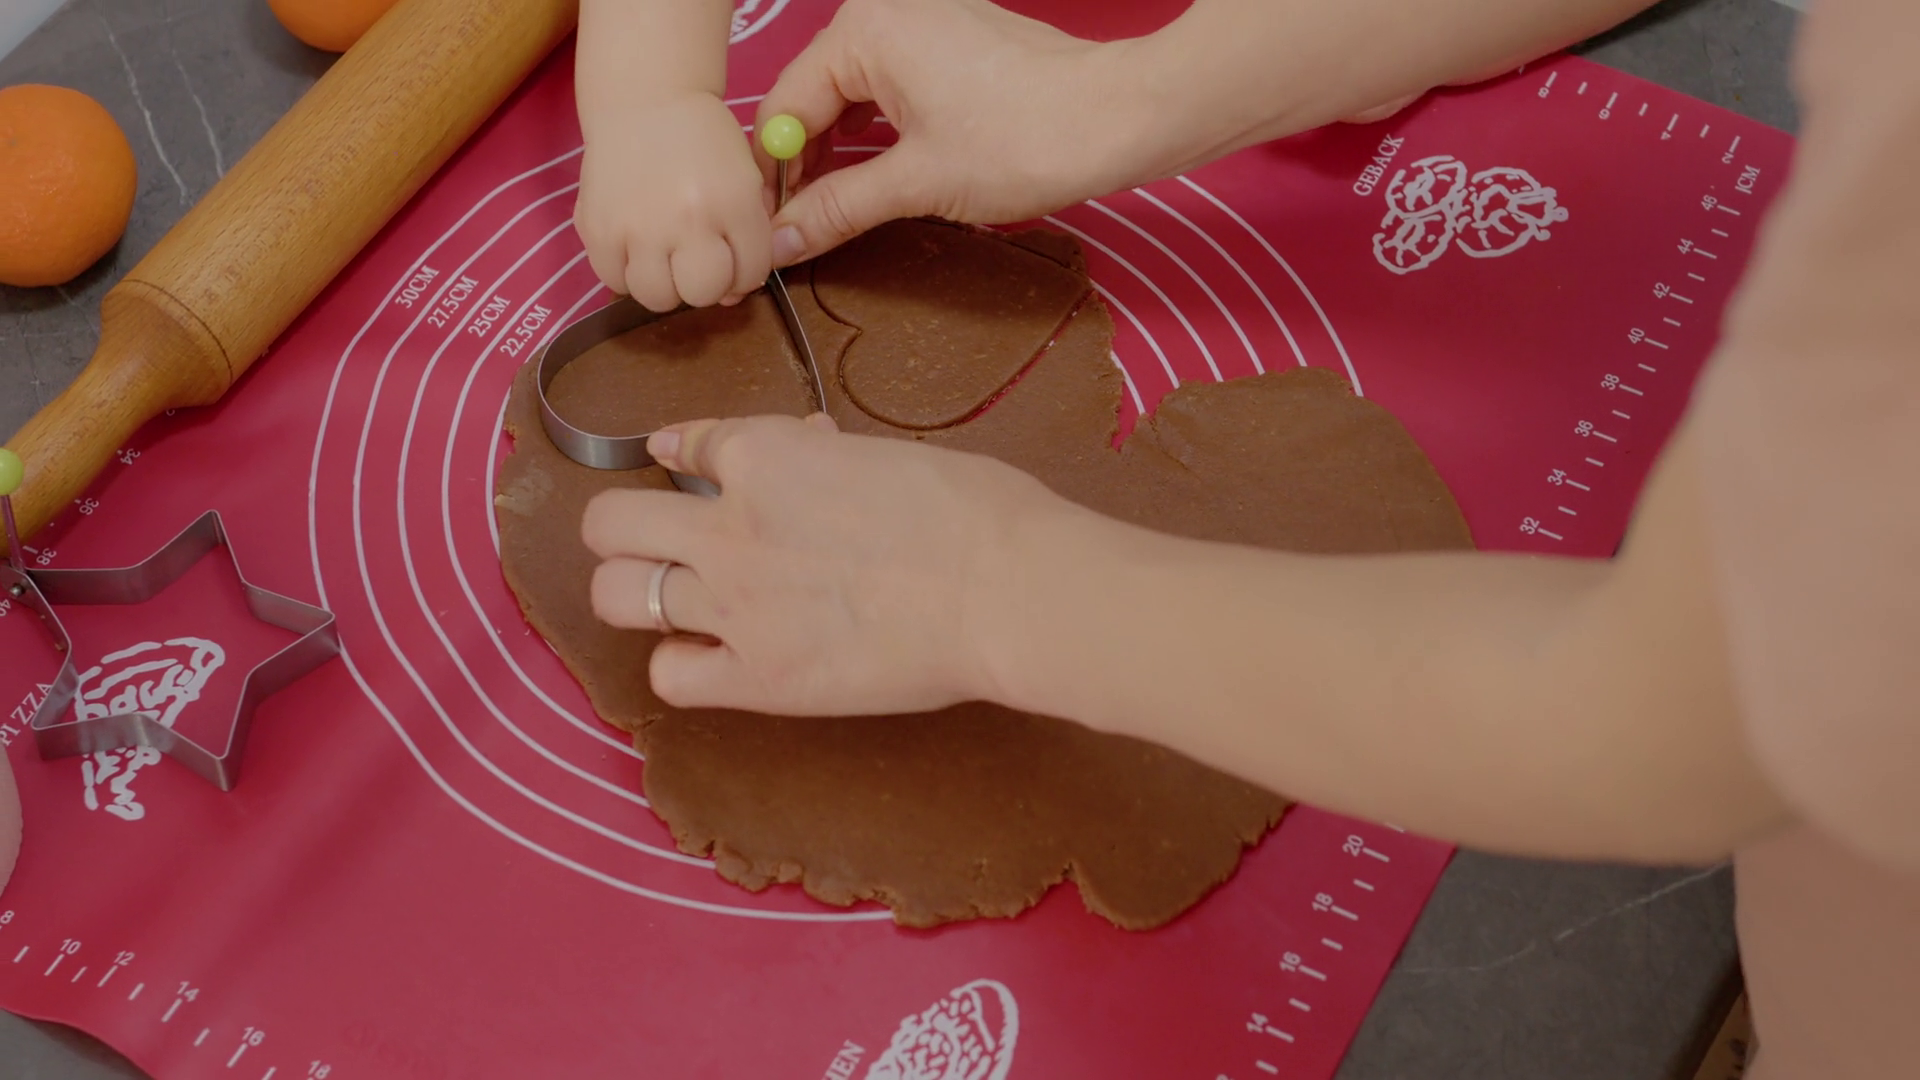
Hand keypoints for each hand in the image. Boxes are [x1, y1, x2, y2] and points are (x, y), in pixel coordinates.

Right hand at [574, 92, 771, 311]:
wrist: (647, 101)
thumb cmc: (704, 143)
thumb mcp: (746, 179)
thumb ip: (750, 236)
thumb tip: (733, 295)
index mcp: (734, 203)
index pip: (750, 275)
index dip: (744, 274)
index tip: (732, 258)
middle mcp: (688, 220)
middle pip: (702, 293)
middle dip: (706, 283)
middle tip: (697, 260)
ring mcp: (639, 227)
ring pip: (657, 297)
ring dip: (665, 285)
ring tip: (664, 258)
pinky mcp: (598, 229)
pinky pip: (615, 282)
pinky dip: (627, 274)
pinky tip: (636, 250)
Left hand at [580, 413, 1068, 715]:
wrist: (1003, 587)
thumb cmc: (972, 510)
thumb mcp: (887, 450)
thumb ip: (823, 454)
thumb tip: (806, 447)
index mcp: (763, 455)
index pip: (687, 445)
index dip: (687, 457)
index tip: (688, 466)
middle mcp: (728, 528)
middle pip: (609, 522)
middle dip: (625, 527)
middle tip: (658, 540)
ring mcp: (734, 606)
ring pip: (617, 595)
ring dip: (636, 593)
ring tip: (668, 600)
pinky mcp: (758, 679)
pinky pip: (670, 676)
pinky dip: (680, 666)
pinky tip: (711, 658)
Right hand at [751, 0, 1131, 265]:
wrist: (1118, 118)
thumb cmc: (1026, 140)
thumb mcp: (916, 183)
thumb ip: (836, 209)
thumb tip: (779, 243)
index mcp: (864, 31)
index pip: (787, 108)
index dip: (775, 177)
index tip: (767, 231)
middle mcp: (884, 10)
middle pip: (816, 98)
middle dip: (809, 165)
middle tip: (798, 232)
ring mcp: (922, 19)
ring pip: (854, 95)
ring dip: (845, 153)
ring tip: (838, 213)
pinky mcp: (952, 38)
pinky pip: (892, 86)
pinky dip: (881, 132)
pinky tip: (880, 176)